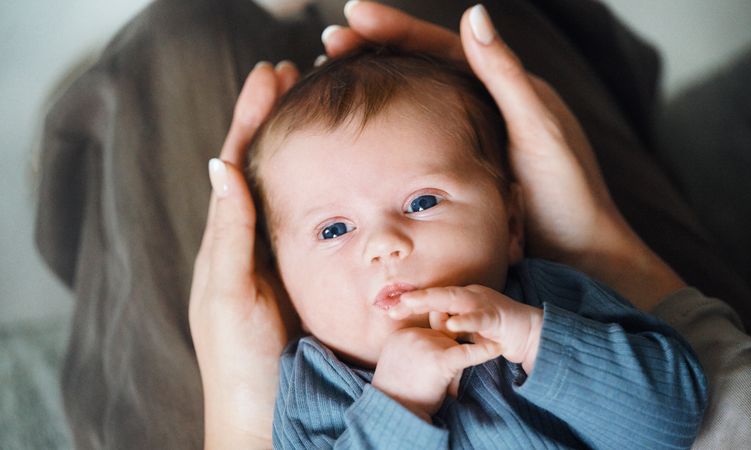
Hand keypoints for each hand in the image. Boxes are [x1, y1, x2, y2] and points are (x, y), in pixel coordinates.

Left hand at [189, 61, 300, 448]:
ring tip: (313, 108)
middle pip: (262, 168)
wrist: (264, 420)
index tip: (271, 75)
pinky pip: (313, 225)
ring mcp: (279, 263)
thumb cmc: (241, 364)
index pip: (238, 164)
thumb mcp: (229, 296)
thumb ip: (230, 235)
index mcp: (227, 245)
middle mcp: (251, 247)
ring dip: (297, 146)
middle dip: (273, 120)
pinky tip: (338, 176)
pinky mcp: (306, 281)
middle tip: (294, 75)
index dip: (251, 118)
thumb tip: (222, 165)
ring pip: (288, 192)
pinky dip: (320, 189)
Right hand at [324, 3, 683, 309]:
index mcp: (504, 88)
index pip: (441, 47)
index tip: (352, 14)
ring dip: (374, 86)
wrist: (578, 257)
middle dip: (374, 50)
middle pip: (420, 68)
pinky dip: (385, 130)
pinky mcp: (457, 173)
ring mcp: (468, 140)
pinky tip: (358, 135)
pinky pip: (415, 141)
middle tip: (329, 42)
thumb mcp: (537, 131)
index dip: (396, 29)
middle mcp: (483, 107)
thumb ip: (505, 76)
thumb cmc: (566, 196)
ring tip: (330, 75)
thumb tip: (474, 11)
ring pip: (413, 103)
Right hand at [372, 327, 500, 421]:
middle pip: (445, 338)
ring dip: (455, 367)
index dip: (437, 352)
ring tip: (436, 385)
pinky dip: (482, 352)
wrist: (396, 413)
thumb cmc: (402, 394)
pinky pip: (466, 353)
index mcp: (402, 334)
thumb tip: (449, 343)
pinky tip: (496, 348)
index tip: (426, 370)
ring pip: (455, 346)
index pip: (432, 333)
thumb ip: (423, 350)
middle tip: (428, 381)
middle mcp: (412, 335)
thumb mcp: (405, 364)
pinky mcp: (439, 360)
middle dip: (446, 358)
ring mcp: (425, 345)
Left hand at [390, 285, 542, 373]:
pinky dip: (465, 321)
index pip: (434, 297)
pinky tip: (451, 324)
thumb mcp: (468, 330)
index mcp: (463, 298)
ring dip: (433, 301)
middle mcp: (471, 296)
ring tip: (411, 303)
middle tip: (394, 303)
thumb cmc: (496, 332)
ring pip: (456, 299)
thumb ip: (449, 327)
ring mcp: (484, 304)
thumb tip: (428, 327)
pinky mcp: (497, 318)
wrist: (530, 334)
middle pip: (439, 293)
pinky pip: (479, 319)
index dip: (412, 301)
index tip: (389, 307)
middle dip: (415, 298)